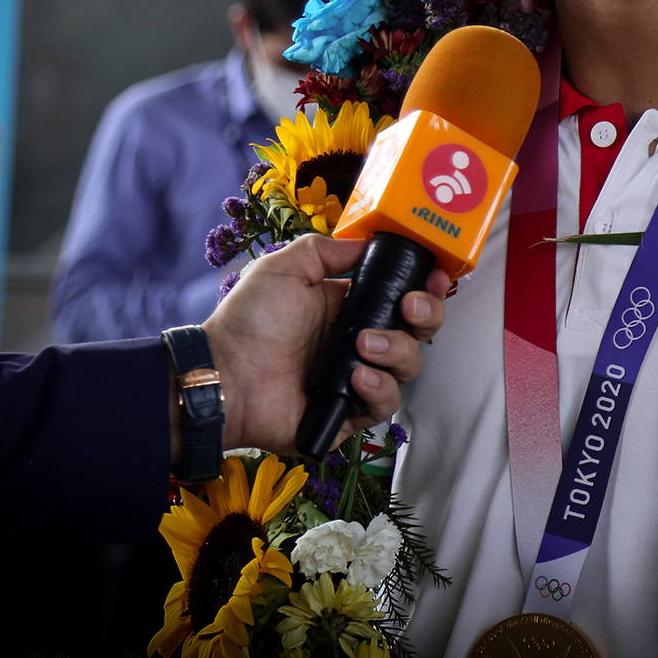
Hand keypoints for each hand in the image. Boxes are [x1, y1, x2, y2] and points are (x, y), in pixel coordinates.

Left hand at [192, 233, 448, 455]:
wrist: (225, 376)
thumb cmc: (249, 320)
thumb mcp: (284, 267)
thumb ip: (327, 250)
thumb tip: (367, 245)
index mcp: (348, 307)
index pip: (401, 296)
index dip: (425, 288)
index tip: (432, 278)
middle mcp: (358, 341)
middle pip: (418, 330)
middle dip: (426, 314)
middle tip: (409, 308)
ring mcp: (357, 378)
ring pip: (408, 365)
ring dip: (396, 350)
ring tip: (362, 344)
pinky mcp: (351, 413)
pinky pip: (386, 402)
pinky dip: (378, 387)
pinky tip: (356, 376)